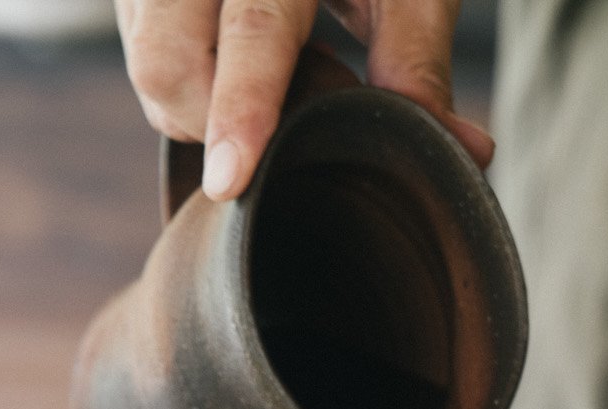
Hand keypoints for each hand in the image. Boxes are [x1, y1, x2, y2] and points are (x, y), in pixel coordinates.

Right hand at [114, 0, 493, 201]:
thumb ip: (418, 60)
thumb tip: (464, 152)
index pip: (251, 30)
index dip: (241, 109)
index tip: (230, 179)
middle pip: (166, 61)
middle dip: (214, 121)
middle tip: (278, 126)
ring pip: (147, 66)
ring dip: (201, 105)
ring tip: (270, 80)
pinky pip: (142, 49)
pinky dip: (188, 78)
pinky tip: (239, 60)